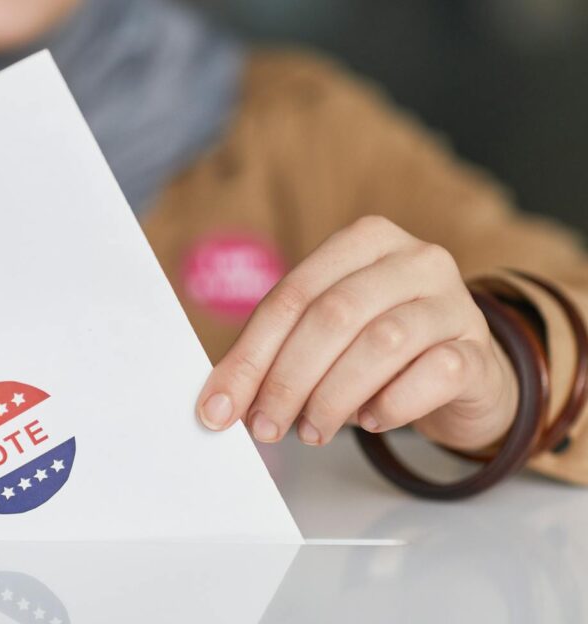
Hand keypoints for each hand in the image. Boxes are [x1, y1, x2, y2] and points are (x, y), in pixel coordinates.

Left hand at [196, 216, 518, 450]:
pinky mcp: (480, 350)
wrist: (464, 374)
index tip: (219, 408)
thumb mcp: (327, 338)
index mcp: (363, 241)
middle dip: (287, 380)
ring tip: (312, 430)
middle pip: (332, 316)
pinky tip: (371, 420)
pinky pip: (433, 374)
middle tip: (265, 426)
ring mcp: (454, 301)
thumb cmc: (380, 351)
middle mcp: (413, 259)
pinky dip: (392, 404)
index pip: (290, 296)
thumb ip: (278, 354)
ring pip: (382, 343)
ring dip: (333, 397)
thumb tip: (220, 401)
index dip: (249, 356)